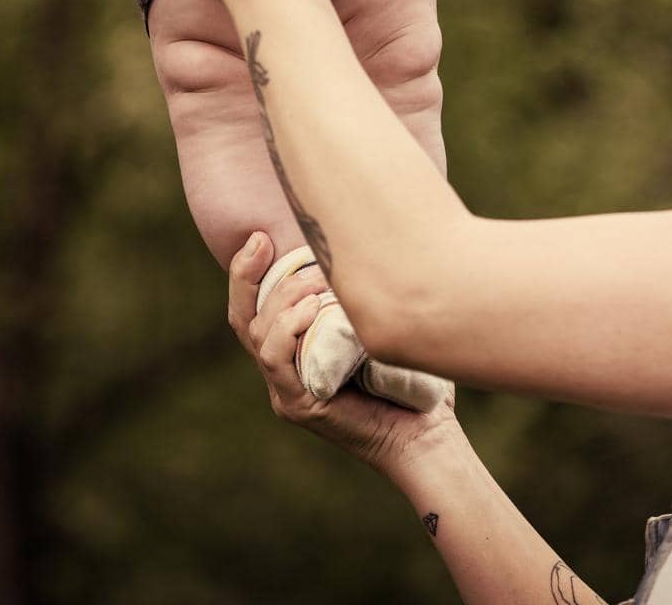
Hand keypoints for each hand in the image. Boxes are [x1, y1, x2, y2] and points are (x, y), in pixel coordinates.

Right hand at [228, 233, 456, 477]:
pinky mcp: (297, 406)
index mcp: (292, 351)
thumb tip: (355, 238)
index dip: (245, 271)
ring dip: (284, 297)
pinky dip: (287, 328)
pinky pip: (274, 358)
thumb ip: (353, 291)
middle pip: (243, 317)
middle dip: (251, 275)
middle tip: (274, 245)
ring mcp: (286, 391)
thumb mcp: (374, 322)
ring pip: (259, 333)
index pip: (250, 307)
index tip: (260, 237)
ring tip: (317, 282)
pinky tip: (312, 310)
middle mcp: (282, 371)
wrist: (427, 434)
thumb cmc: (410, 375)